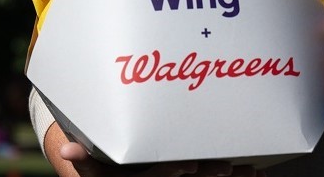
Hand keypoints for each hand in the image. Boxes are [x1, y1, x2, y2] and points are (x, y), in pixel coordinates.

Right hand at [47, 123, 264, 176]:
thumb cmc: (103, 167)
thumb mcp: (91, 166)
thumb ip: (82, 159)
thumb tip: (64, 151)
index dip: (170, 174)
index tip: (186, 167)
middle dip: (209, 175)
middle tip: (227, 169)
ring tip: (254, 172)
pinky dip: (238, 176)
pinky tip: (259, 173)